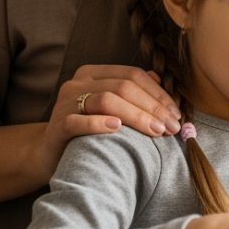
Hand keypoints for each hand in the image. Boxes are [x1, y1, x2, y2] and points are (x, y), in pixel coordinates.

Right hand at [37, 65, 181, 178]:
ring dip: (136, 116)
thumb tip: (159, 78)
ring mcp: (65, 103)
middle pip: (123, 87)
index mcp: (94, 74)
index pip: (133, 75)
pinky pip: (78, 121)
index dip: (158, 93)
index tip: (176, 113)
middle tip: (171, 126)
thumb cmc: (89, 130)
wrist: (51, 154)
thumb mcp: (111, 108)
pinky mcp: (57, 126)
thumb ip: (132, 91)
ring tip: (156, 131)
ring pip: (106, 100)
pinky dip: (99, 123)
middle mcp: (78, 83)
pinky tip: (117, 128)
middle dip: (152, 106)